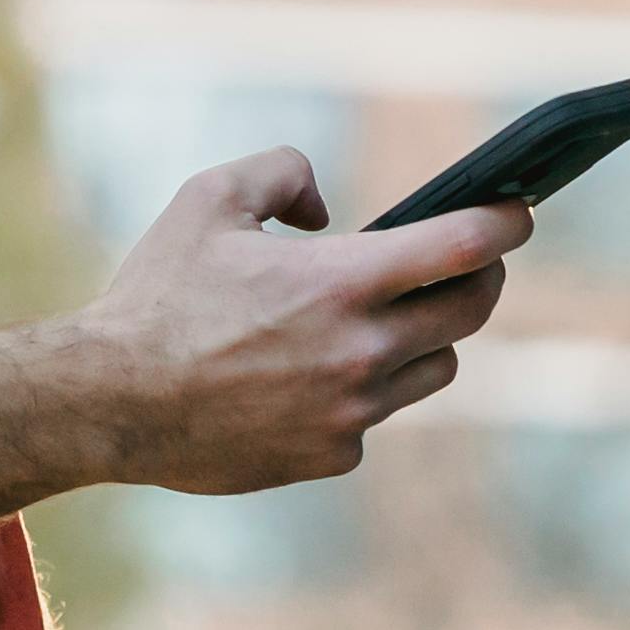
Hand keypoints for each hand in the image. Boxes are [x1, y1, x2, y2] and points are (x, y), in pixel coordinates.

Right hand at [67, 150, 525, 495]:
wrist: (109, 401)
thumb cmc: (156, 295)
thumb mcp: (209, 199)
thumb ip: (283, 174)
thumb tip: (326, 208)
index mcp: (340, 281)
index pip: (463, 246)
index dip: (505, 222)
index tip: (521, 211)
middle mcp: (361, 350)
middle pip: (470, 310)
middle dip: (482, 277)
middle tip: (472, 261)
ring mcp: (352, 411)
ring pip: (433, 367)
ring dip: (427, 336)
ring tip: (395, 316)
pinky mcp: (332, 456)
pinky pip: (377, 416)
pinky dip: (366, 390)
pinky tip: (321, 374)